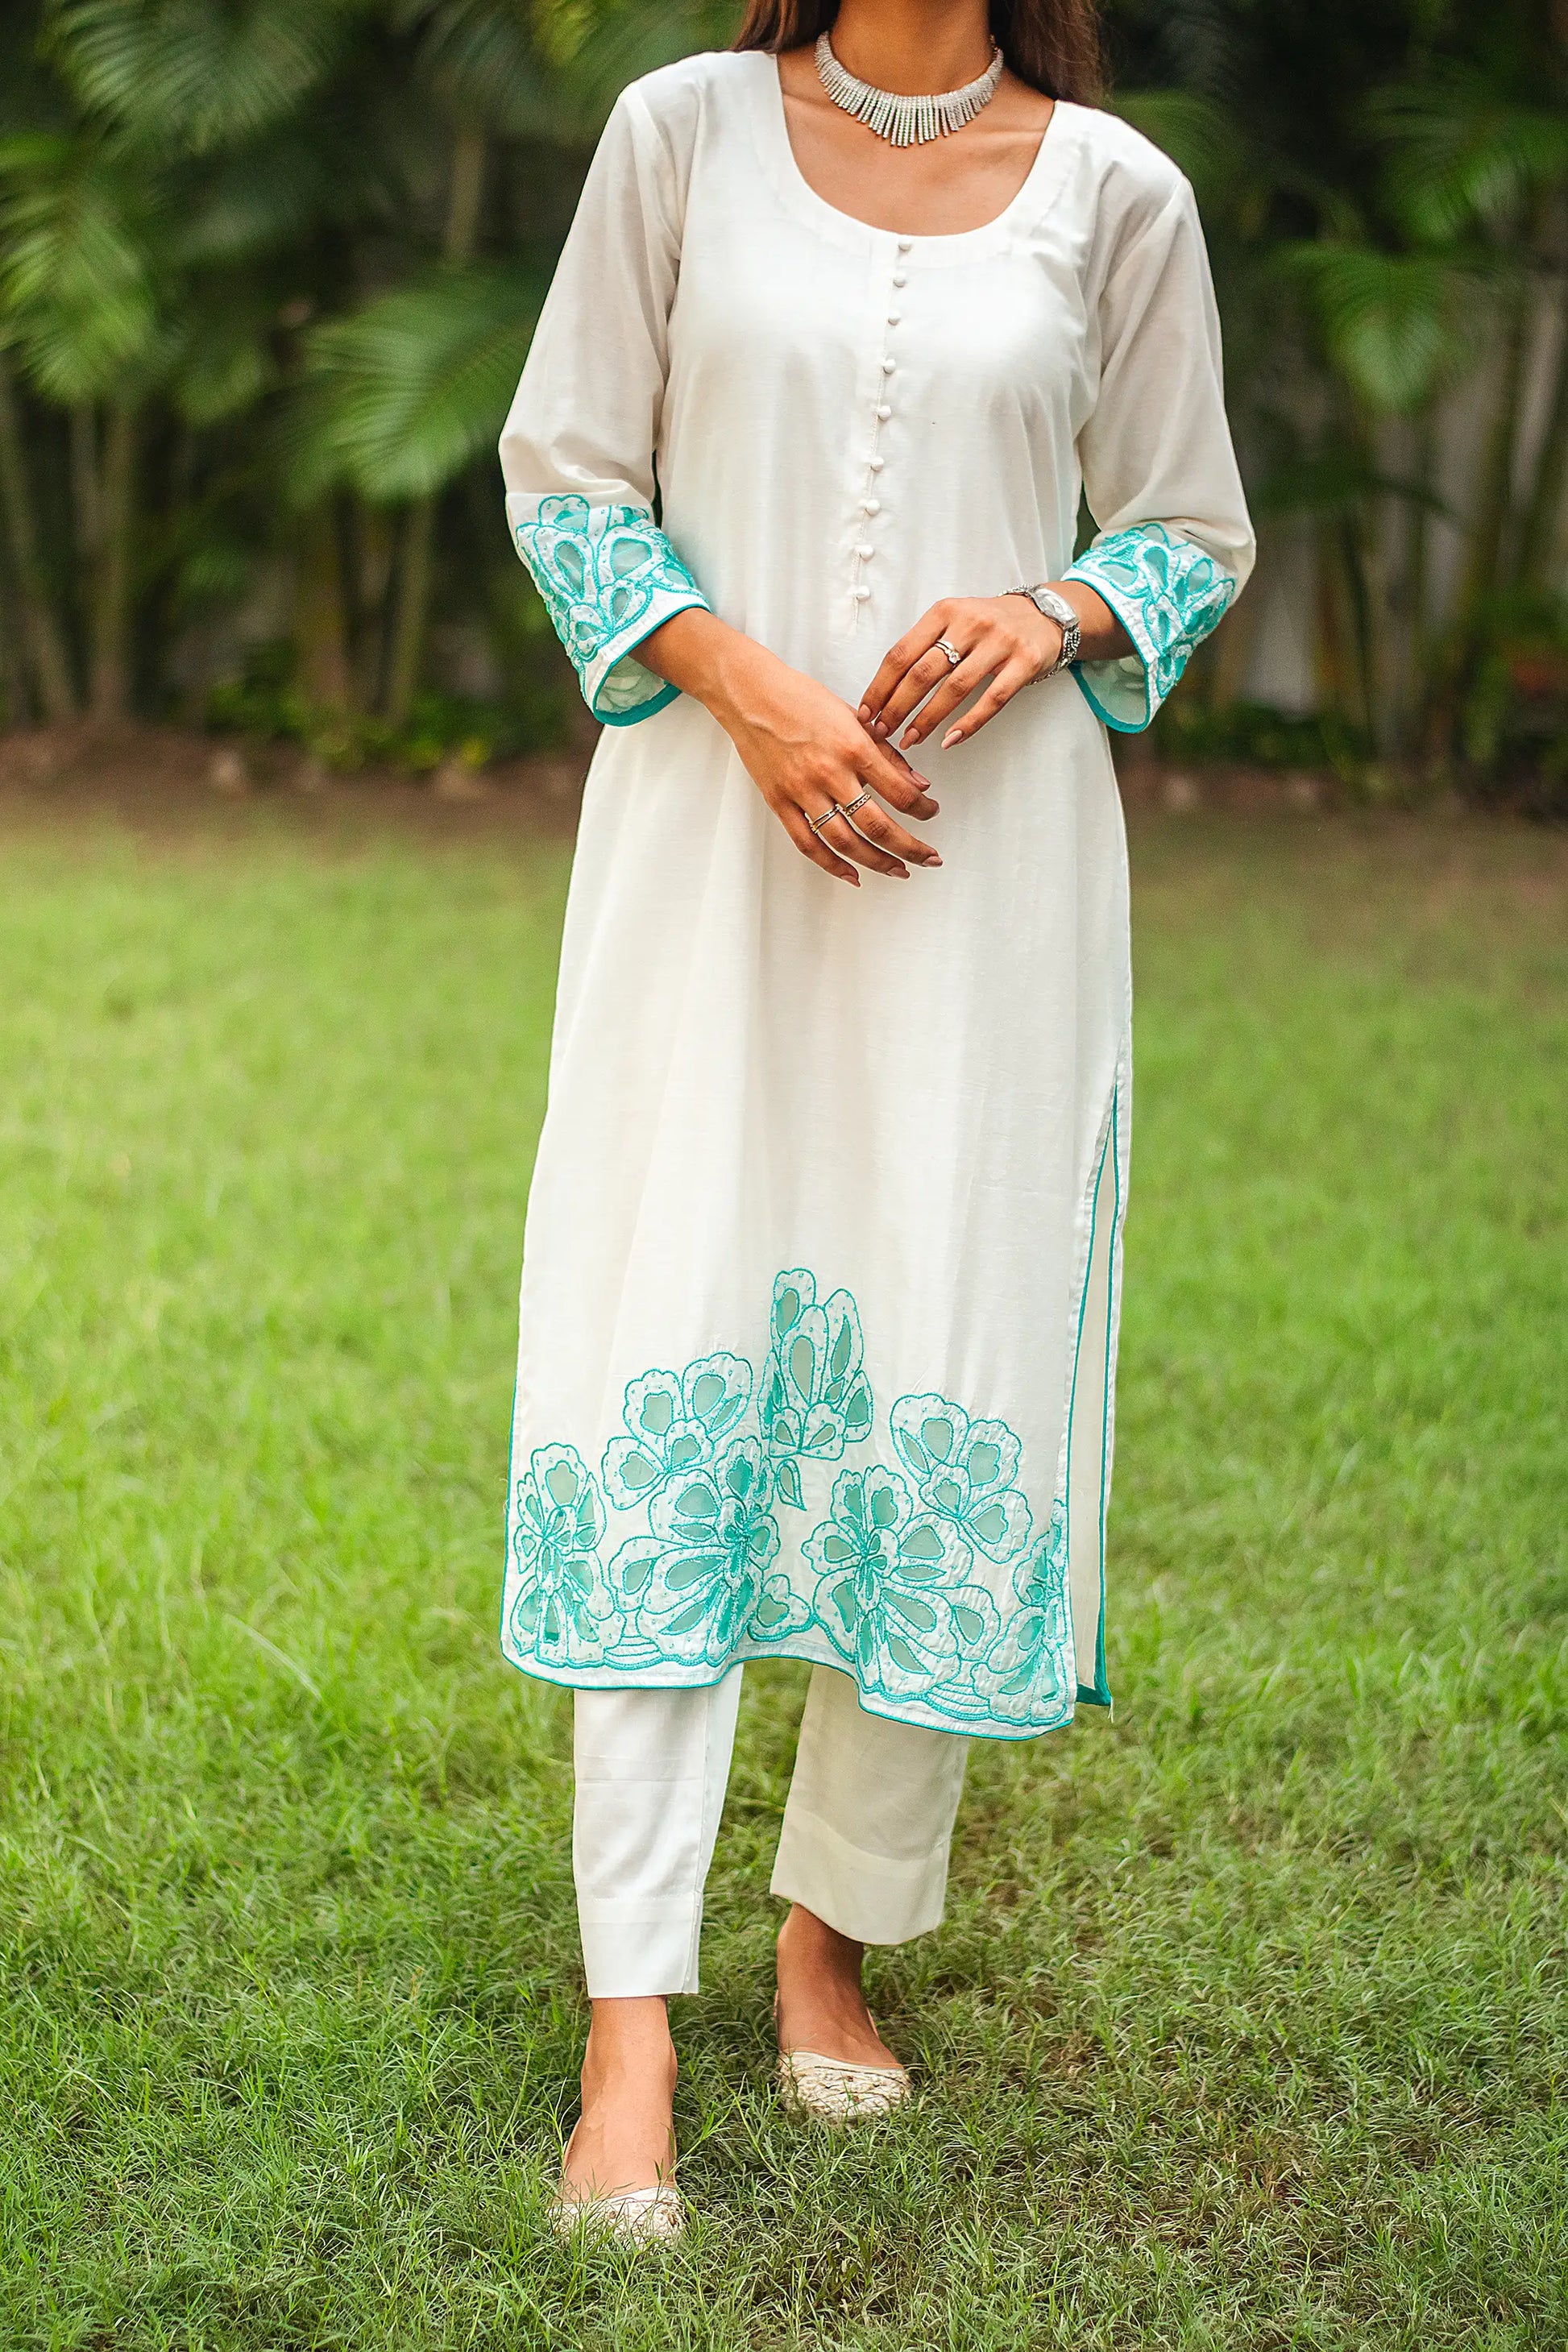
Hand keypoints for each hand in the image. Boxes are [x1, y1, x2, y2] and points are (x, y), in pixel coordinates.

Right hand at [643, 613, 941, 887]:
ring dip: (878, 862)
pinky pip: (809, 844)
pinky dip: (833, 865)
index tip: (932, 812)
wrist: (751, 696)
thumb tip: (918, 784)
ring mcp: (802, 791)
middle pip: (877, 826)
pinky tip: (854, 875)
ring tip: (898, 870)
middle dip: (910, 848)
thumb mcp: (853, 717)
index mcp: (853, 747)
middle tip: (929, 858)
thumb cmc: (801, 699)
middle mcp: (829, 773)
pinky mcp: (780, 803)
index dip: (923, 809)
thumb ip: (886, 753)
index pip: (900, 791)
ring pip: (846, 842)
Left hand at [859, 595, 1059, 752]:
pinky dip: (969, 723)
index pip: (902, 652)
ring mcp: (1000, 642)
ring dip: (927, 719)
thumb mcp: (954, 620)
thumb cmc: (989, 625)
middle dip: (897, 706)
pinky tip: (949, 740)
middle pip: (923, 672)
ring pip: (955, 688)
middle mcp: (971, 623)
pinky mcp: (1025, 662)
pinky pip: (992, 700)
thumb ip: (925, 645)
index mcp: (945, 611)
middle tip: (882, 731)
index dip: (880, 686)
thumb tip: (884, 689)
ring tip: (910, 740)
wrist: (1045, 615)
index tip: (866, 712)